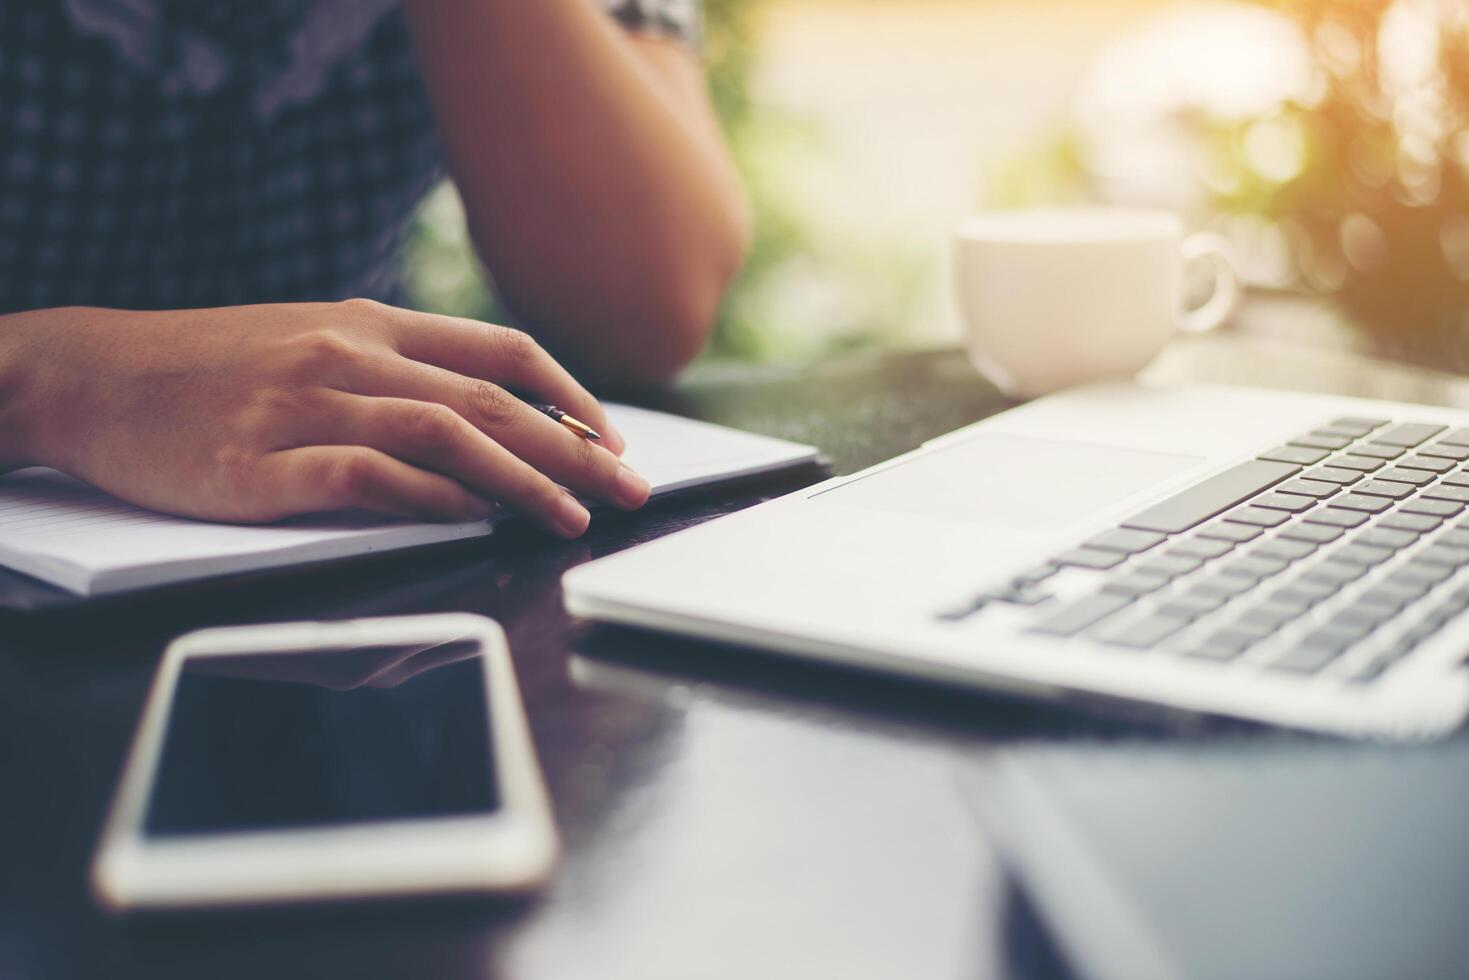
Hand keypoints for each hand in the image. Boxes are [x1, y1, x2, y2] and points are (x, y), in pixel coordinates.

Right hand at [1, 301, 650, 535]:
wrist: (91, 375)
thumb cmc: (210, 367)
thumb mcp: (311, 342)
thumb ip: (396, 371)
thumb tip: (489, 421)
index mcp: (370, 326)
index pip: (500, 352)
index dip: (570, 395)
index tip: (613, 439)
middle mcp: (350, 358)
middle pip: (491, 402)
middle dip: (575, 450)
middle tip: (629, 490)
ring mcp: (305, 407)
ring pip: (445, 435)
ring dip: (523, 480)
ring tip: (572, 518)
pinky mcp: (260, 464)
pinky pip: (366, 478)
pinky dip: (429, 500)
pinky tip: (472, 523)